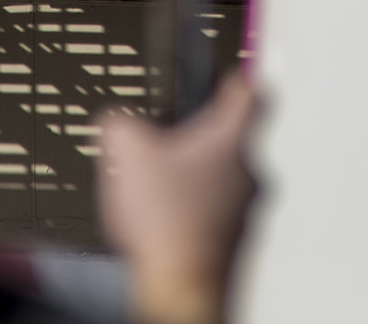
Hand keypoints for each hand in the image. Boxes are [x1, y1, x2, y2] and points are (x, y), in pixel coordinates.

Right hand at [99, 72, 257, 323]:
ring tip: (160, 190)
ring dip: (197, 181)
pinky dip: (194, 215)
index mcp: (232, 141)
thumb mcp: (126, 154)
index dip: (237, 78)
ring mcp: (247, 212)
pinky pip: (217, 216)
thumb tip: (117, 122)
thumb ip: (121, 123)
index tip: (231, 76)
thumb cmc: (167, 226)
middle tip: (171, 142)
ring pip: (225, 182)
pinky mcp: (235, 244)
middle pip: (234, 140)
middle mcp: (251, 174)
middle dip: (201, 140)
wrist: (182, 290)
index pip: (251, 93)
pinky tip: (165, 223)